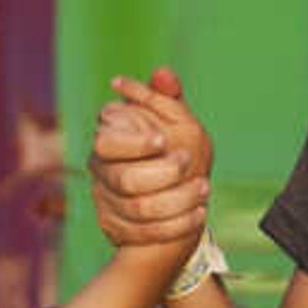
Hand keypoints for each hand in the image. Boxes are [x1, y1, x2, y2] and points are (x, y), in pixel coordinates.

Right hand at [90, 67, 212, 253]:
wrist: (172, 199)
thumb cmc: (172, 152)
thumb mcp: (175, 122)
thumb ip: (167, 99)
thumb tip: (163, 73)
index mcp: (108, 143)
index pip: (107, 144)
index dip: (136, 144)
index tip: (164, 141)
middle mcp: (103, 174)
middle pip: (126, 181)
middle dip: (164, 174)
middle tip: (189, 164)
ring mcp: (108, 204)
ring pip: (140, 211)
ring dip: (177, 200)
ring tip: (204, 188)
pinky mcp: (118, 230)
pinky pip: (147, 234)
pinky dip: (177, 225)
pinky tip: (198, 213)